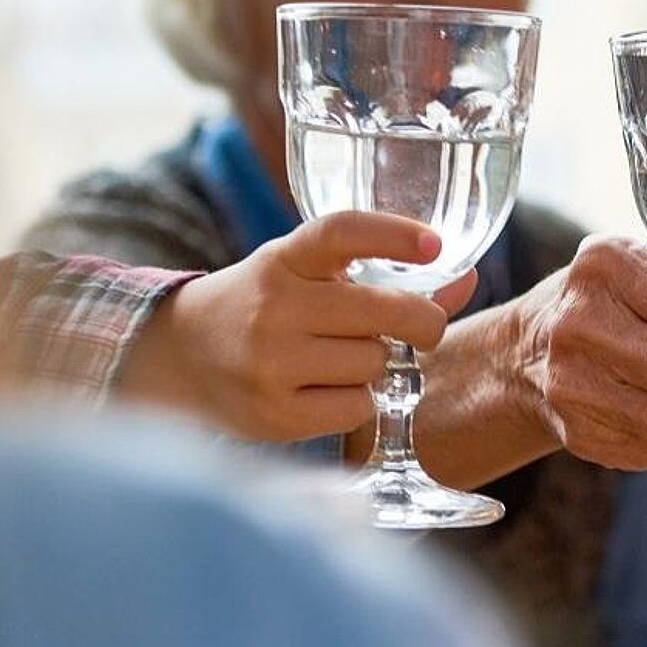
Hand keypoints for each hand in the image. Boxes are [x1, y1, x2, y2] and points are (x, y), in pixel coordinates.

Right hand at [122, 212, 475, 440]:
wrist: (180, 358)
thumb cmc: (266, 308)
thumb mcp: (309, 276)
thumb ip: (383, 275)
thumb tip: (467, 278)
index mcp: (284, 259)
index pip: (340, 232)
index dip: (392, 234)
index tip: (435, 243)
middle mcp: (273, 306)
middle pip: (384, 310)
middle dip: (422, 321)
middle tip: (424, 326)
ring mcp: (269, 362)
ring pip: (375, 362)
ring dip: (377, 363)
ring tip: (342, 359)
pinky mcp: (273, 414)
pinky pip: (359, 407)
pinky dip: (358, 401)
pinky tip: (327, 391)